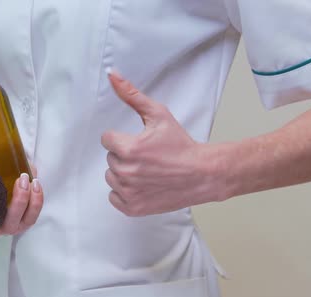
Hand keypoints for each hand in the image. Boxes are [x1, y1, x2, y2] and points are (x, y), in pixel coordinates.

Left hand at [101, 69, 220, 216]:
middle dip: (125, 156)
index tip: (140, 142)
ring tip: (147, 171)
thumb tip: (112, 75)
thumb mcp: (158, 115)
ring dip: (124, 174)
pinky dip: (125, 193)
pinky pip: (114, 197)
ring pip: (111, 178)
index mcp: (128, 149)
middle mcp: (125, 172)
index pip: (107, 140)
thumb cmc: (181, 145)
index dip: (123, 139)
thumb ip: (132, 95)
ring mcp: (128, 192)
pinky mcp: (132, 208)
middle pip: (110, 158)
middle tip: (148, 157)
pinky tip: (143, 185)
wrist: (203, 174)